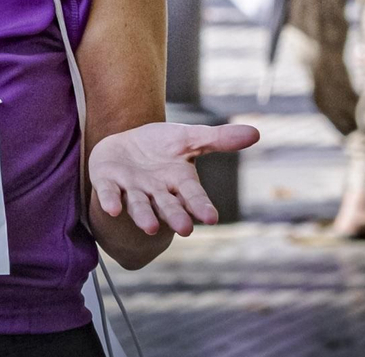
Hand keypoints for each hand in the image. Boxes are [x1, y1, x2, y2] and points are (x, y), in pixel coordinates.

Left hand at [89, 122, 259, 236]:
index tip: (211, 218)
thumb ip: (218, 139)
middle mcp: (156, 191)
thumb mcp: (189, 137)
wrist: (125, 144)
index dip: (200, 206)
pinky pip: (109, 193)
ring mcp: (132, 189)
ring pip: (139, 205)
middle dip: (175, 216)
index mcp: (179, 182)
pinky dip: (111, 201)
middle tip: (185, 229)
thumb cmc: (161, 146)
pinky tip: (112, 209)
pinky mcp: (108, 182)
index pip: (192, 196)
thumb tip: (256, 133)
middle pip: (167, 205)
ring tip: (150, 226)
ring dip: (144, 216)